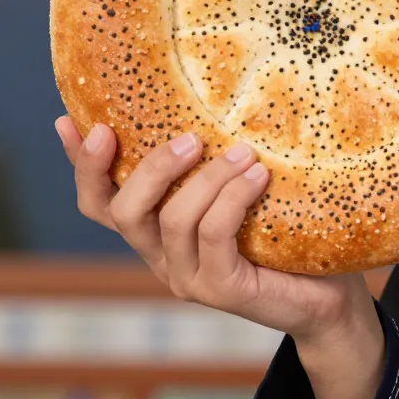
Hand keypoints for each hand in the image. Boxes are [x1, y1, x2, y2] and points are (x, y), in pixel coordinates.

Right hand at [55, 115, 374, 346]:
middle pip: (121, 212)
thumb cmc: (284, 232)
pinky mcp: (220, 290)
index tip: (70, 121)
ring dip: (206, 178)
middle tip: (189, 138)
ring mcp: (187, 277)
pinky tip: (257, 177)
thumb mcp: (241, 189)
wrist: (329, 295)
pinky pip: (212, 236)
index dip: (81, 166)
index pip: (99, 202)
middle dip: (148, 168)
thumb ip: (213, 160)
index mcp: (155, 232)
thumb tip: (210, 102)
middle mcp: (162, 257)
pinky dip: (231, 199)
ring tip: (242, 152)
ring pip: (171, 220)